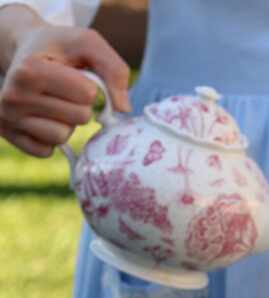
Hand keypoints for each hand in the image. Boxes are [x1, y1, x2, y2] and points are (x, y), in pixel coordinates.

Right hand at [0, 5, 129, 156]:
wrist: (22, 53)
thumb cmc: (58, 49)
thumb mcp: (86, 43)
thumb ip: (113, 68)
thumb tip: (123, 108)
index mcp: (30, 69)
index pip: (87, 94)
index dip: (90, 86)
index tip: (77, 75)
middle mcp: (13, 95)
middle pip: (79, 117)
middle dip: (81, 104)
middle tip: (65, 89)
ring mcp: (9, 118)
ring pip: (62, 137)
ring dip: (67, 122)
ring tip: (54, 101)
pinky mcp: (11, 137)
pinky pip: (48, 150)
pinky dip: (51, 137)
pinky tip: (42, 116)